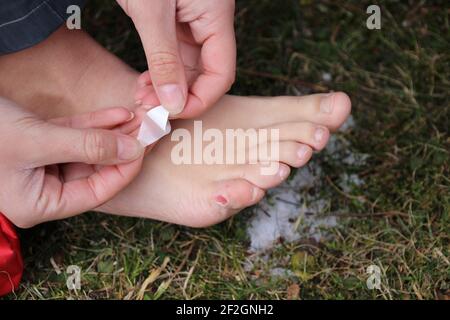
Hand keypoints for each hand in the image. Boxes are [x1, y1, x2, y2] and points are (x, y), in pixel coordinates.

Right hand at [0, 98, 144, 227]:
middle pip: (95, 170)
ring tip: (139, 119)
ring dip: (113, 134)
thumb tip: (132, 149)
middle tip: (148, 130)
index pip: (96, 192)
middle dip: (122, 148)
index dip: (123, 170)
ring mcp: (42, 165)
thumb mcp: (38, 141)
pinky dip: (96, 124)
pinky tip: (120, 114)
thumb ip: (87, 146)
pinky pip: (75, 135)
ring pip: (88, 150)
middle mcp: (43, 189)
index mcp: (40, 204)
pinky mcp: (39, 141)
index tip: (143, 148)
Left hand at [117, 0, 235, 116]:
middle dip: (179, 96)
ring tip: (143, 97)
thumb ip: (163, 58)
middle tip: (150, 107)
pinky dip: (161, 73)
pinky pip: (175, 57)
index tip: (171, 112)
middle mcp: (210, 23)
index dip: (199, 100)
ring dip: (167, 88)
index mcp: (217, 17)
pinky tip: (145, 83)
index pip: (221, 74)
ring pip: (189, 69)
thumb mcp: (151, 13)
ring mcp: (194, 23)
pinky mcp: (176, 23)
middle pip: (207, 75)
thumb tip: (174, 102)